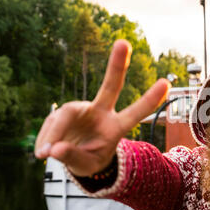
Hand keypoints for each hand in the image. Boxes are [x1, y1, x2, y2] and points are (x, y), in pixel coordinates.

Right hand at [34, 39, 170, 176]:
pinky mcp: (64, 111)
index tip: (166, 83)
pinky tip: (42, 151)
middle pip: (111, 86)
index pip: (135, 113)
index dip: (149, 100)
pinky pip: (51, 124)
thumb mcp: (86, 166)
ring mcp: (82, 109)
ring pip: (64, 115)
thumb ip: (73, 157)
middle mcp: (101, 112)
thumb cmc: (90, 159)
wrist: (75, 157)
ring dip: (53, 134)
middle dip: (117, 65)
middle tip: (124, 43)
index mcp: (116, 127)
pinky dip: (45, 139)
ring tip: (44, 155)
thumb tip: (54, 149)